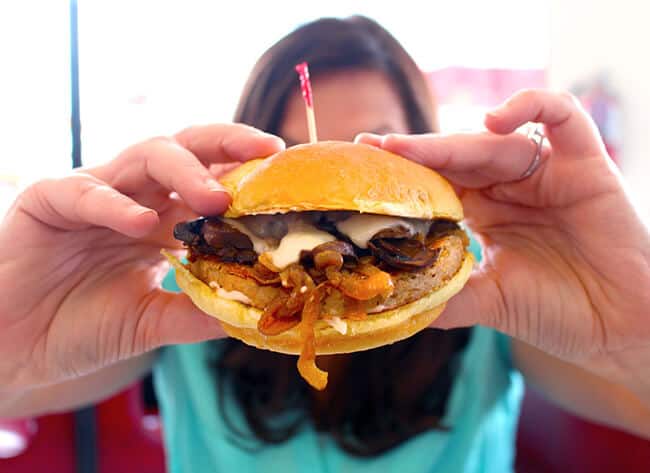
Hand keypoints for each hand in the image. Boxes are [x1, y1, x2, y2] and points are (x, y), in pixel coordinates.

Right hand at [0, 124, 283, 392]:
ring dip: (182, 172)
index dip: (248, 172)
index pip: (211, 179)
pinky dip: (114, 203)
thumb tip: (255, 315)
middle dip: (228, 145)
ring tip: (213, 198)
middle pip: (186, 150)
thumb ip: (196, 314)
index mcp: (163, 218)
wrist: (17, 347)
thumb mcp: (151, 322)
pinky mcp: (49, 199)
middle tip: (266, 152)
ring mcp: (94, 193)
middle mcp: (135, 197)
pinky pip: (84, 191)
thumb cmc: (83, 327)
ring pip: (143, 157)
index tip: (288, 172)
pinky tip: (141, 224)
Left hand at [358, 90, 649, 396]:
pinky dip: (530, 106)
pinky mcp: (585, 163)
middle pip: (458, 158)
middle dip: (416, 153)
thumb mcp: (489, 302)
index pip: (439, 182)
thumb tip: (391, 302)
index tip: (364, 167)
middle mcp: (511, 188)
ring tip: (409, 147)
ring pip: (495, 140)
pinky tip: (494, 121)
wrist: (621, 330)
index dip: (405, 173)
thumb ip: (445, 296)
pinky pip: (562, 115)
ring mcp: (546, 173)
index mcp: (485, 214)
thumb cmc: (559, 315)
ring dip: (452, 140)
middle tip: (375, 148)